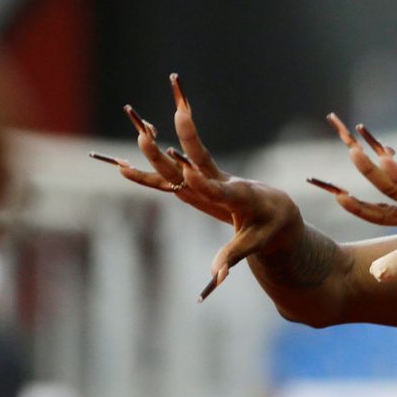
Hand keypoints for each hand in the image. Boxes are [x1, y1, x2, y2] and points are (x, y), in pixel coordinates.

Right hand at [91, 74, 302, 299]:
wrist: (274, 207)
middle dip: (189, 140)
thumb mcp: (256, 243)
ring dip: (162, 150)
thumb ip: (233, 256)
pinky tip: (122, 169)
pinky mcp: (196, 183)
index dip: (204, 183)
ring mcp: (207, 180)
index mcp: (241, 195)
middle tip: (177, 119)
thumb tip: (216, 276)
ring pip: (183, 162)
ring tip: (141, 132)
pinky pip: (171, 178)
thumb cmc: (267, 226)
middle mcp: (223, 181)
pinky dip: (149, 175)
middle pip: (202, 160)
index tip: (189, 173)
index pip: (220, 188)